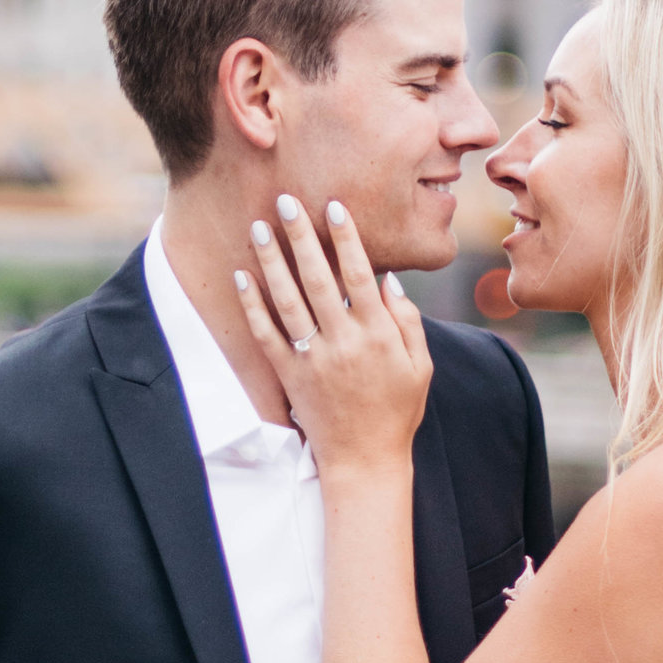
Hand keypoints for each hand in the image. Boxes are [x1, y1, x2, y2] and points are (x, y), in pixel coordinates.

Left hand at [235, 196, 432, 478]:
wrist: (364, 461)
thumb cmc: (397, 411)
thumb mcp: (420, 366)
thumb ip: (408, 321)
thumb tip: (388, 280)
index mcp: (378, 335)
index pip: (360, 274)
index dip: (346, 238)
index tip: (333, 206)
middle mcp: (343, 342)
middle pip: (318, 278)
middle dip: (301, 236)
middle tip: (286, 200)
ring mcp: (313, 359)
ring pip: (287, 301)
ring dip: (271, 261)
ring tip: (259, 227)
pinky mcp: (290, 376)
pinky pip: (266, 335)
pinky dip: (252, 306)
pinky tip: (241, 277)